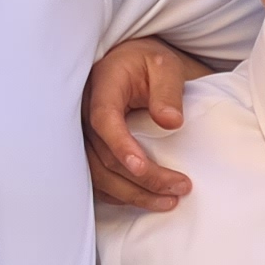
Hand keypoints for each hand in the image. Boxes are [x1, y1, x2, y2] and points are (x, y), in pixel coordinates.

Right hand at [87, 34, 200, 209]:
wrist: (129, 65)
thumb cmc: (147, 64)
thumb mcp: (165, 66)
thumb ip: (168, 90)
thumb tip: (170, 121)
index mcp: (101, 87)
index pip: (104, 120)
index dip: (120, 146)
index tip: (142, 168)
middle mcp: (84, 114)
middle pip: (104, 155)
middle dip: (142, 178)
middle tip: (180, 188)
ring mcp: (84, 135)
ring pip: (99, 174)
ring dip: (133, 194)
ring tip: (169, 201)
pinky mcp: (89, 150)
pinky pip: (98, 179)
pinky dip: (121, 194)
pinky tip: (147, 199)